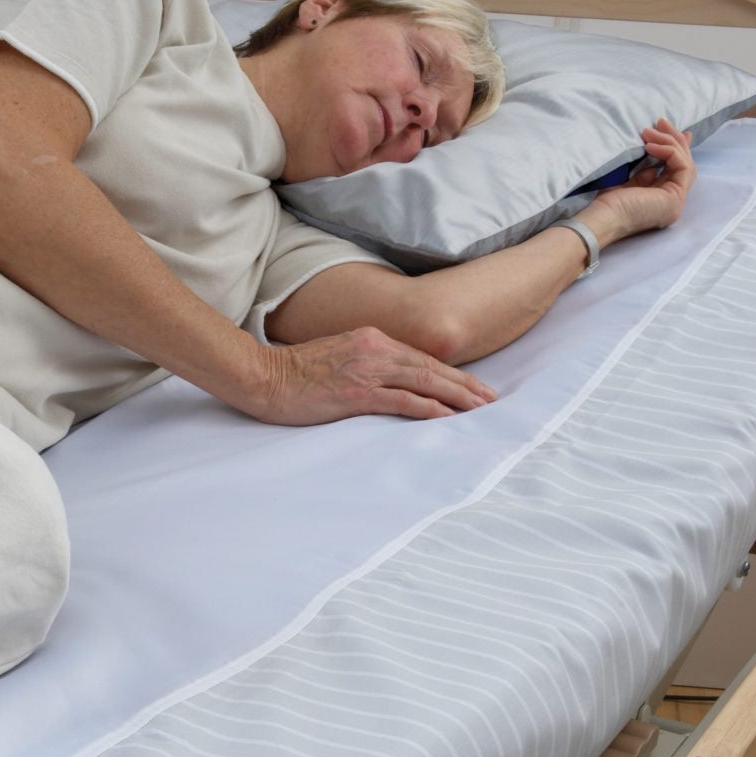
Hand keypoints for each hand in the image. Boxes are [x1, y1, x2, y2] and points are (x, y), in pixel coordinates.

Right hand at [249, 326, 497, 424]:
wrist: (262, 376)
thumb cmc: (295, 373)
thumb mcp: (338, 357)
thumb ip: (366, 363)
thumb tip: (392, 382)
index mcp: (371, 339)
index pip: (422, 357)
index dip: (454, 373)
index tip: (476, 388)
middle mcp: (374, 349)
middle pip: (431, 367)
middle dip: (466, 385)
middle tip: (492, 402)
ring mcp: (366, 370)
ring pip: (424, 381)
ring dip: (457, 397)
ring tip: (481, 411)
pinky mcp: (355, 393)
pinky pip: (401, 400)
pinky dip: (428, 408)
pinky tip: (448, 417)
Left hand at [582, 118, 695, 242]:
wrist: (601, 218)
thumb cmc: (606, 202)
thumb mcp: (627, 179)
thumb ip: (642, 168)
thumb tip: (651, 147)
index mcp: (659, 199)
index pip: (674, 168)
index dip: (672, 146)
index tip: (663, 127)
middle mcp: (671, 202)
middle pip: (682, 164)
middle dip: (673, 139)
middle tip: (660, 122)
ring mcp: (676, 202)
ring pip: (686, 163)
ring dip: (669, 142)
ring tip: (650, 131)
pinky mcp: (676, 198)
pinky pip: (683, 167)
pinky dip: (669, 152)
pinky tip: (651, 146)